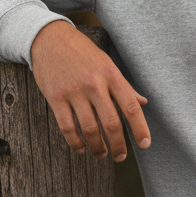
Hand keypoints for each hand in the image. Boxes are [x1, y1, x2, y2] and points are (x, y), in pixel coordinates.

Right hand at [30, 21, 150, 160]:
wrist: (50, 39)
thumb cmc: (83, 53)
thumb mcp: (108, 64)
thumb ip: (124, 86)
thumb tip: (143, 103)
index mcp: (111, 75)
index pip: (131, 106)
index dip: (140, 128)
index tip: (145, 144)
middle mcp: (95, 84)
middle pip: (111, 123)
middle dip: (118, 145)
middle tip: (120, 157)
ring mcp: (74, 91)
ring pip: (89, 129)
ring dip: (98, 147)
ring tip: (102, 154)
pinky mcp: (55, 98)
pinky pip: (67, 127)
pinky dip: (75, 142)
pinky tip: (81, 148)